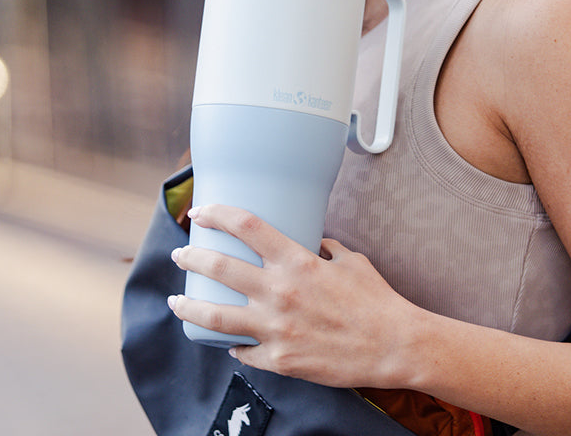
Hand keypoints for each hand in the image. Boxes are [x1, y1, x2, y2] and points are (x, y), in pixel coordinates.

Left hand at [167, 204, 416, 388]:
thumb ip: (324, 248)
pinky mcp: (280, 360)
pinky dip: (232, 345)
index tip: (201, 210)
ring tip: (175, 301)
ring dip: (188, 306)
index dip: (218, 214)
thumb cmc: (375, 300)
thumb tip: (310, 242)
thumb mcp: (349, 260)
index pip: (246, 226)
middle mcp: (279, 292)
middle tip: (180, 253)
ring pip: (215, 316)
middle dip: (191, 257)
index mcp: (296, 261)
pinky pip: (244, 351)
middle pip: (219, 267)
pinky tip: (225, 342)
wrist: (395, 346)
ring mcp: (276, 329)